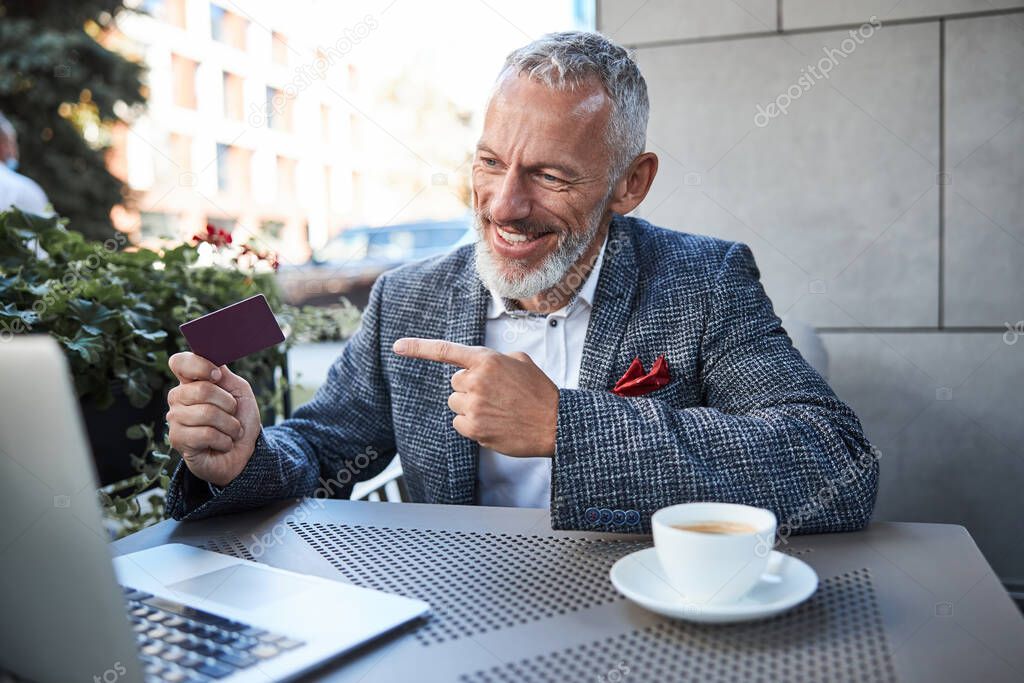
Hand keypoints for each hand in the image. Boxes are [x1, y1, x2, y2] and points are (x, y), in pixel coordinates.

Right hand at [166, 352, 261, 485]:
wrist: (244, 453)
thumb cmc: (240, 419)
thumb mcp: (239, 391)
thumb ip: (224, 374)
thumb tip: (213, 360)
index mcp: (191, 382)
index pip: (179, 362)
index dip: (199, 365)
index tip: (218, 375)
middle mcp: (178, 398)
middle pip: (202, 390)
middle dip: (229, 403)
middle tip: (233, 414)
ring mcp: (175, 419)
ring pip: (207, 413)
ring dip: (230, 425)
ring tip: (231, 431)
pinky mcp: (178, 440)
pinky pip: (206, 434)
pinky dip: (224, 440)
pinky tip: (223, 444)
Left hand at [393, 338, 557, 455]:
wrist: (555, 423)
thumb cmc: (540, 393)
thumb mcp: (522, 362)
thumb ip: (495, 359)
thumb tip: (481, 366)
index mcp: (487, 360)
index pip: (446, 351)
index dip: (418, 348)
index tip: (397, 346)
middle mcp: (476, 381)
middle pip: (454, 383)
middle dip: (469, 388)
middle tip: (494, 395)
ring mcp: (473, 406)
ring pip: (455, 403)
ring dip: (470, 406)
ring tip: (497, 410)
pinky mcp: (473, 428)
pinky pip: (459, 423)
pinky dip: (472, 425)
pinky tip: (494, 424)